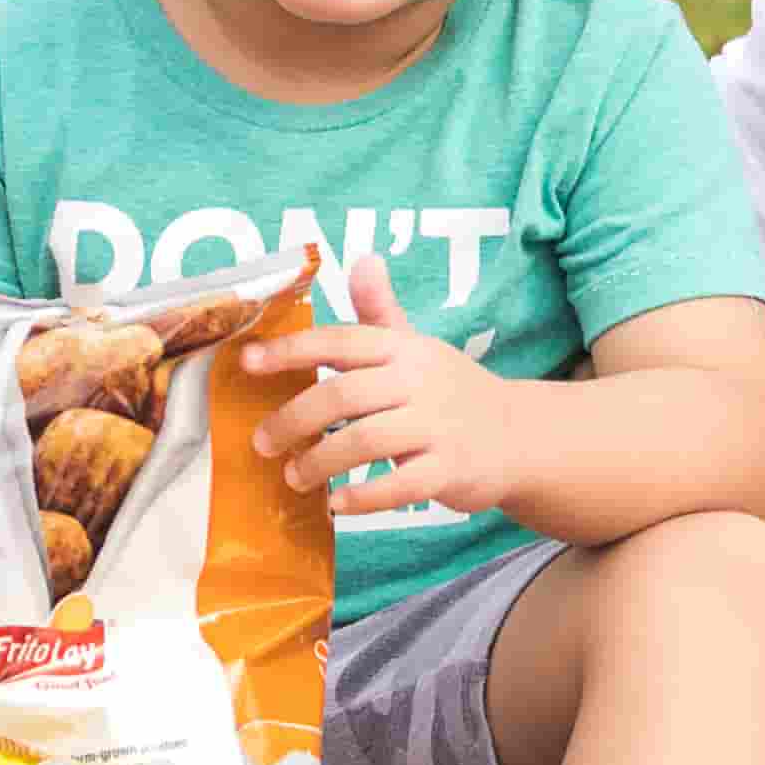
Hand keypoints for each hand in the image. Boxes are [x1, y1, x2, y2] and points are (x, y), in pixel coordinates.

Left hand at [239, 249, 538, 520]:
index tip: (245, 363)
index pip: (340, 341)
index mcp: (403, 349)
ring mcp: (438, 426)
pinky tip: (336, 505)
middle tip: (262, 444)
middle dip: (293, 420)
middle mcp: (420, 381)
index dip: (290, 349)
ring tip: (294, 477)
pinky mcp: (452, 470)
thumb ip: (381, 313)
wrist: (518, 436)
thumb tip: (362, 259)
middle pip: (343, 395)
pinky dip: (363, 498)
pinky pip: (400, 486)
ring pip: (365, 441)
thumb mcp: (417, 347)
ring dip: (320, 462)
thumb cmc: (451, 391)